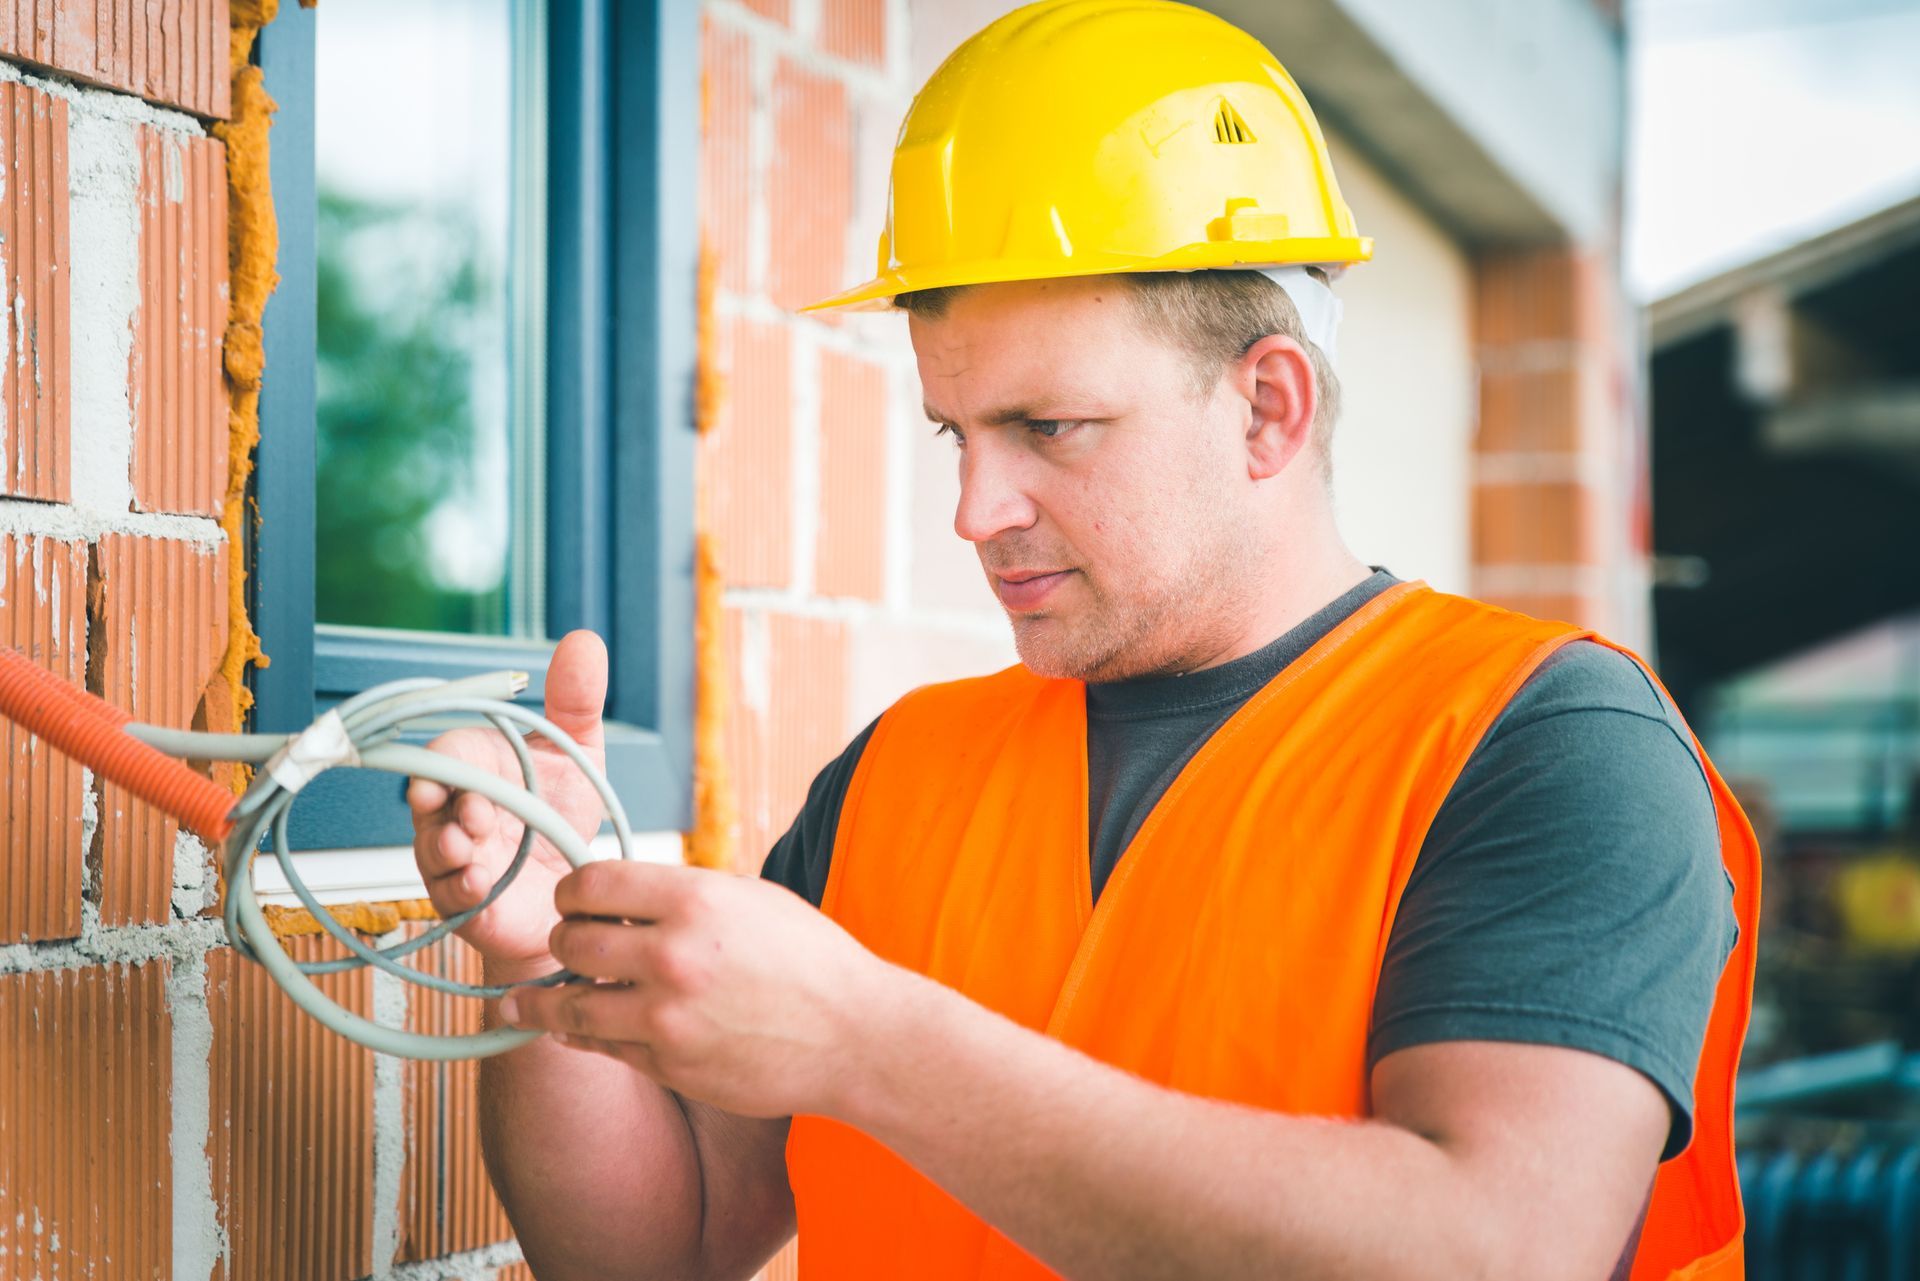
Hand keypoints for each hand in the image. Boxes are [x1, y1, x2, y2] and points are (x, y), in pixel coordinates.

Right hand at [406, 629, 609, 971]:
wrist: (579, 889)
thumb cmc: (564, 816)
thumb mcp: (578, 754)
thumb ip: (576, 701)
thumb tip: (584, 641)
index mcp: (478, 766)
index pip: (447, 750)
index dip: (448, 758)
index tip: (460, 770)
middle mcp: (455, 808)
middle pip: (428, 796)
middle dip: (445, 801)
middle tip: (475, 811)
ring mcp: (455, 856)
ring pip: (430, 846)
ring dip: (445, 845)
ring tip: (470, 847)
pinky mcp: (464, 902)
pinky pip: (448, 894)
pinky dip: (461, 887)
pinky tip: (480, 883)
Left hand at [500, 861, 901, 1118]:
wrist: (853, 1035)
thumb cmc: (809, 959)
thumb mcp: (750, 898)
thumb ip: (681, 895)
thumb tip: (618, 900)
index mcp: (694, 900)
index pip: (589, 884)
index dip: (572, 892)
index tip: (574, 903)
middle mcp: (673, 956)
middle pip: (568, 942)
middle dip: (565, 942)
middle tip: (572, 946)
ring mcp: (668, 1018)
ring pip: (570, 1005)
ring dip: (552, 1000)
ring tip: (536, 999)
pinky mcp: (670, 1066)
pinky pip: (604, 1046)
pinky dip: (587, 1035)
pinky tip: (580, 1028)